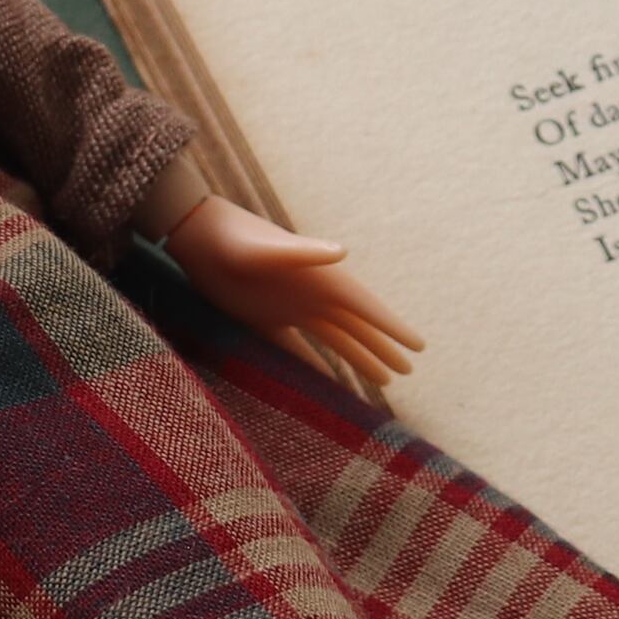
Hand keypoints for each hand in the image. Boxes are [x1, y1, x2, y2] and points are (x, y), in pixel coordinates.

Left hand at [162, 195, 423, 398]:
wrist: (198, 237)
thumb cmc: (232, 239)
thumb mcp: (266, 249)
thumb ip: (302, 252)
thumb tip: (343, 252)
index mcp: (321, 280)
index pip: (366, 307)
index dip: (392, 327)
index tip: (420, 346)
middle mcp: (312, 296)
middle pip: (357, 328)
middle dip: (383, 348)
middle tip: (409, 372)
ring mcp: (290, 308)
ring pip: (334, 339)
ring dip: (358, 358)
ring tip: (383, 381)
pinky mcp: (265, 319)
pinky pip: (297, 349)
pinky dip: (314, 365)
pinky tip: (329, 381)